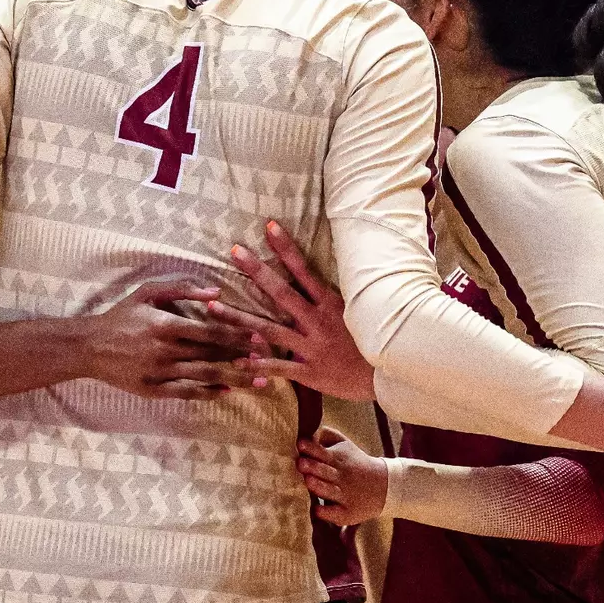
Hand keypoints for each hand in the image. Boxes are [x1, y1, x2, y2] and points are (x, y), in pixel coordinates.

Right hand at [80, 280, 257, 400]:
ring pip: (204, 376)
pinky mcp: (154, 390)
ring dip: (234, 378)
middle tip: (269, 360)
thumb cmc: (121, 316)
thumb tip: (216, 292)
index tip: (260, 337)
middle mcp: (165, 351)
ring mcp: (160, 373)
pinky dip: (208, 392)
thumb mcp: (147, 293)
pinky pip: (187, 393)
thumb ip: (181, 288)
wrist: (89, 347)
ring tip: (258, 380)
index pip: (210, 331)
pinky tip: (226, 391)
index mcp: (165, 324)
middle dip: (242, 357)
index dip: (237, 335)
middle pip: (212, 355)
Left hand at [209, 220, 375, 400]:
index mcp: (329, 304)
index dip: (286, 248)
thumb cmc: (374, 342)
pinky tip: (236, 361)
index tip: (269, 227)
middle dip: (256, 271)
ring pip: (269, 329)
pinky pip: (279, 368)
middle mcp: (317, 321)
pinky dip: (258, 366)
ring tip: (213, 307)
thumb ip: (336, 297)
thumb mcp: (359, 312)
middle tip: (235, 252)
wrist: (390, 375)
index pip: (303, 269)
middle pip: (281, 293)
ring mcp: (311, 346)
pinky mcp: (309, 371)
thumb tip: (318, 274)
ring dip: (239, 318)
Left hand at [297, 427, 387, 525]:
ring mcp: (345, 496)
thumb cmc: (355, 463)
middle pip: (325, 471)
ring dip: (319, 486)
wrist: (384, 486)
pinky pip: (336, 513)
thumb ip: (327, 435)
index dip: (311, 448)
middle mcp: (341, 477)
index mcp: (338, 459)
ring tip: (308, 481)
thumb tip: (309, 430)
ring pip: (329, 491)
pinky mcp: (347, 513)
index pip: (322, 452)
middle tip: (300, 463)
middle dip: (312, 467)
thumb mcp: (345, 444)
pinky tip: (317, 511)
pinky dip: (327, 512)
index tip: (300, 444)